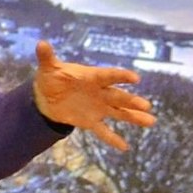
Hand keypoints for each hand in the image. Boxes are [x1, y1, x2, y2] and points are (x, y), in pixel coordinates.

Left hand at [32, 41, 156, 149]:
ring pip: (118, 113)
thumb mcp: (48, 68)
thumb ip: (47, 57)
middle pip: (118, 96)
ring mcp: (97, 107)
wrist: (46, 96)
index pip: (108, 76)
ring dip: (133, 117)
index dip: (121, 77)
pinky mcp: (91, 121)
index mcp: (91, 77)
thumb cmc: (51, 78)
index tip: (135, 78)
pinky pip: (103, 131)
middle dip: (131, 101)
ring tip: (150, 121)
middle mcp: (99, 92)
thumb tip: (41, 44)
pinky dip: (112, 139)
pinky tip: (125, 147)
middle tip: (146, 106)